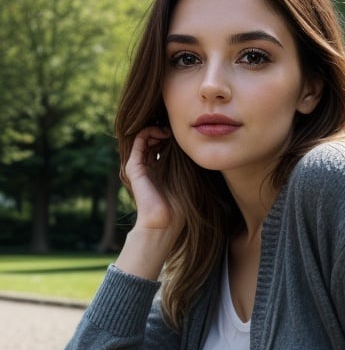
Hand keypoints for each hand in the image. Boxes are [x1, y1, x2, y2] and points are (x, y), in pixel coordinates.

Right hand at [116, 126, 184, 279]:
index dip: (173, 134)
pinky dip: (148, 131)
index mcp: (159, 169)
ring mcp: (140, 166)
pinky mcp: (134, 167)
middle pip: (153, 138)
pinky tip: (163, 132)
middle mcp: (148, 166)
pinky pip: (138, 141)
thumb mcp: (190, 180)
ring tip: (170, 129)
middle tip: (177, 126)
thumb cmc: (180, 207)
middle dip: (164, 128)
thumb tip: (205, 150)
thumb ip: (191, 166)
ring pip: (145, 137)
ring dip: (157, 127)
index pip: (162, 144)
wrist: (164, 223)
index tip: (186, 131)